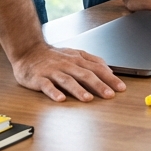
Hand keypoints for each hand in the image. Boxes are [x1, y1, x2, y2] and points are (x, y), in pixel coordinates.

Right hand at [11, 43, 125, 101]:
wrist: (29, 52)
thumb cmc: (54, 57)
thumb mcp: (75, 55)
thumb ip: (92, 61)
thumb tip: (110, 70)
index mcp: (78, 59)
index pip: (97, 68)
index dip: (110, 78)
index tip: (121, 88)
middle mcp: (67, 64)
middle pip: (85, 75)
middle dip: (99, 85)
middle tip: (110, 95)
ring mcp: (53, 71)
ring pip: (68, 80)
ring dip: (78, 90)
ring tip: (88, 99)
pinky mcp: (39, 78)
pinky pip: (47, 85)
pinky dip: (54, 92)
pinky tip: (60, 99)